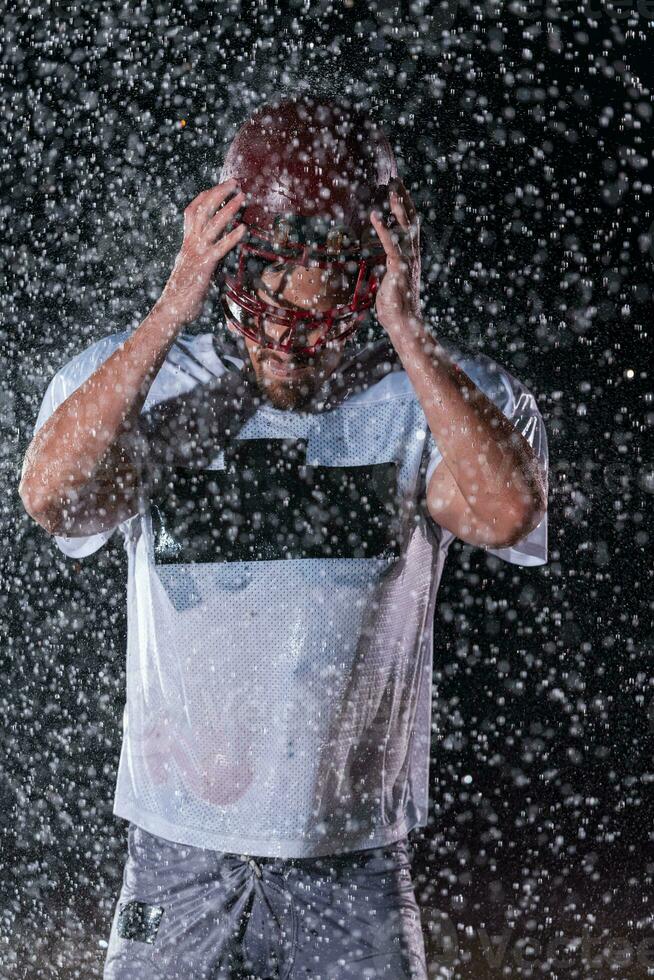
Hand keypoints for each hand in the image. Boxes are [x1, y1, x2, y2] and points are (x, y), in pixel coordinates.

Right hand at [155, 178, 246, 326]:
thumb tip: (217, 254)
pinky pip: (219, 248)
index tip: (219, 185)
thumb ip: (204, 258)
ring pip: (211, 224)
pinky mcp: (204, 267)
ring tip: (242, 197)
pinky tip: (243, 228)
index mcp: (187, 243)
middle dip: (218, 193)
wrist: (171, 311)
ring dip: (228, 209)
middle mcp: (190, 244)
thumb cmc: (183, 294)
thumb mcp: (194, 269)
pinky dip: (232, 237)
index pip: (192, 211)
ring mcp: (196, 254)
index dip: (205, 196)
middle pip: (202, 210)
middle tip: (235, 182)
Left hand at [370, 177, 421, 332]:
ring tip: (391, 188)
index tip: (398, 189)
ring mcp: (408, 259)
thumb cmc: (394, 307)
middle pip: (410, 219)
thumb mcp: (388, 282)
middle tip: (396, 179)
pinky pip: (391, 244)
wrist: (403, 323)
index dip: (404, 207)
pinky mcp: (399, 267)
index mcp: (410, 256)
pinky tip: (375, 215)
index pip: (409, 226)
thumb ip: (386, 270)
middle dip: (403, 198)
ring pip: (405, 226)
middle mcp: (412, 254)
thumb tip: (379, 267)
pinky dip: (383, 228)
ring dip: (398, 206)